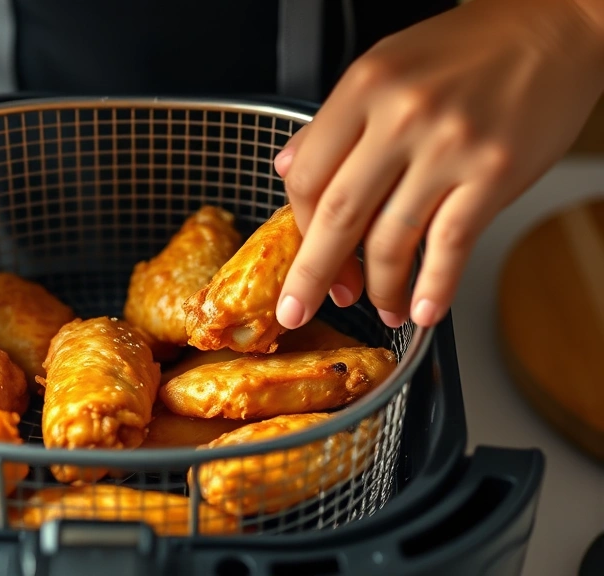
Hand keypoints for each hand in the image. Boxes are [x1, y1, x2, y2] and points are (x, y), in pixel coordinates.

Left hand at [272, 0, 603, 329]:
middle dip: (314, 275)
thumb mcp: (384, 66)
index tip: (301, 253)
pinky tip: (423, 308)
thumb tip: (287, 168)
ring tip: (379, 307)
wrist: (554, 28)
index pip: (307, 176)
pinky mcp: (494, 172)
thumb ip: (332, 122)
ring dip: (380, 288)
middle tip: (297, 309)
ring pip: (393, 239)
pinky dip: (434, 287)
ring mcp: (449, 146)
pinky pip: (451, 244)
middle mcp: (401, 115)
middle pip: (338, 215)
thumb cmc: (469, 48)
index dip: (298, 227)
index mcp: (364, 88)